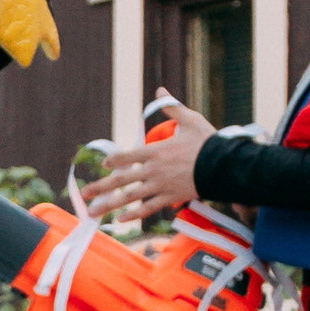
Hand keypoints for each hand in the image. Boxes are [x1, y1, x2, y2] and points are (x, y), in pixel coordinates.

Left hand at [85, 95, 210, 224]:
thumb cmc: (209, 142)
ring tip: (93, 213)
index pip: (127, 156)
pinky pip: (149, 208)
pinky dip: (134, 214)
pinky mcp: (171, 198)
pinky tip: (121, 220)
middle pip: (121, 180)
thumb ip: (171, 108)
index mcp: (156, 151)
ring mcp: (161, 186)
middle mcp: (154, 170)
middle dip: (100, 187)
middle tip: (83, 194)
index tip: (103, 166)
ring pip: (130, 197)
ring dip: (110, 205)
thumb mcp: (190, 120)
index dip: (113, 161)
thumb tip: (159, 91)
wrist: (227, 167)